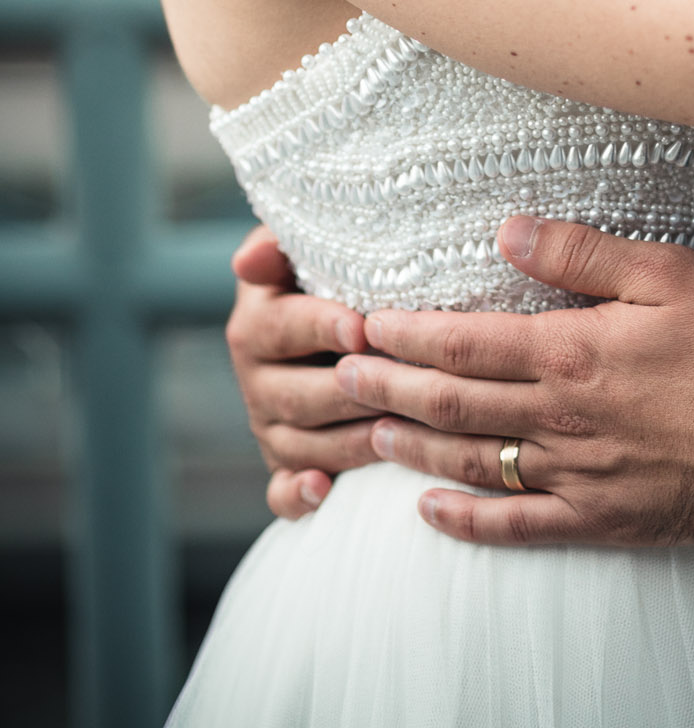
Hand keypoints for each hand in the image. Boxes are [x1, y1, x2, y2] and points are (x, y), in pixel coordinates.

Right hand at [226, 225, 377, 518]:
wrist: (322, 320)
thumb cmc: (325, 273)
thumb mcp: (301, 251)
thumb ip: (277, 247)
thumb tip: (249, 262)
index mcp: (255, 325)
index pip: (283, 328)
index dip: (321, 328)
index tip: (361, 328)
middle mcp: (256, 381)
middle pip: (297, 395)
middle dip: (348, 391)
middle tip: (395, 385)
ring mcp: (268, 427)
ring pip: (301, 444)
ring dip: (346, 442)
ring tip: (392, 431)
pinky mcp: (283, 465)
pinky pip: (280, 491)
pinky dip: (296, 495)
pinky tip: (323, 490)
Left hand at [336, 216, 693, 546]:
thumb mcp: (669, 272)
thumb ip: (583, 253)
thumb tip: (508, 229)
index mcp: (571, 351)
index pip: (465, 342)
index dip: (406, 333)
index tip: (363, 322)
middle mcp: (560, 418)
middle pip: (453, 403)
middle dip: (389, 386)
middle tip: (339, 374)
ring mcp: (576, 475)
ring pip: (473, 461)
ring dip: (413, 446)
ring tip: (368, 431)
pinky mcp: (599, 517)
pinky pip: (517, 525)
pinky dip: (467, 521)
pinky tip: (431, 512)